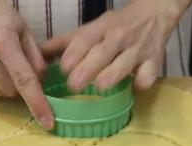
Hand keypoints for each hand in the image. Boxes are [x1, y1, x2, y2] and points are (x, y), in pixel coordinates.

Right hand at [0, 0, 53, 128]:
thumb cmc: (3, 19)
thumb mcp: (26, 32)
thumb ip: (36, 59)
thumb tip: (42, 86)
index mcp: (1, 39)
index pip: (23, 78)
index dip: (37, 102)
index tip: (47, 122)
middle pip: (12, 89)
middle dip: (20, 83)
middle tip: (18, 65)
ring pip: (0, 92)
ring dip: (7, 83)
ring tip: (2, 62)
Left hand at [42, 0, 190, 91]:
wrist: (155, 14)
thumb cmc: (116, 26)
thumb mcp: (91, 29)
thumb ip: (64, 43)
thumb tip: (36, 56)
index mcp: (101, 29)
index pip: (85, 39)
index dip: (74, 53)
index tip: (63, 68)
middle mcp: (118, 37)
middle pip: (103, 52)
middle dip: (88, 67)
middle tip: (74, 85)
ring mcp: (138, 49)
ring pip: (125, 62)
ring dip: (113, 73)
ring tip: (100, 86)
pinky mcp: (154, 61)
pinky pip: (149, 72)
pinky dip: (143, 79)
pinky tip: (135, 86)